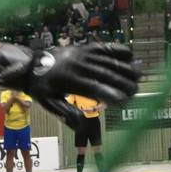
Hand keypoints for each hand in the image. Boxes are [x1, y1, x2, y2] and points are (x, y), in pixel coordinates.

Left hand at [0, 41, 139, 121]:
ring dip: (125, 67)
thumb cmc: (42, 88)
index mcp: (70, 81)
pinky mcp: (85, 47)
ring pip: (108, 60)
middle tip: (137, 90)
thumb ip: (66, 113)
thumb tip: (81, 124)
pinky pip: (104, 47)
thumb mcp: (49, 104)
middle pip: (106, 73)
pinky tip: (130, 55)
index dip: (111, 94)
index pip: (95, 88)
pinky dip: (118, 50)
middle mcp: (79, 65)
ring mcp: (83, 54)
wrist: (31, 65)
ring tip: (140, 75)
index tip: (124, 101)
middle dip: (124, 82)